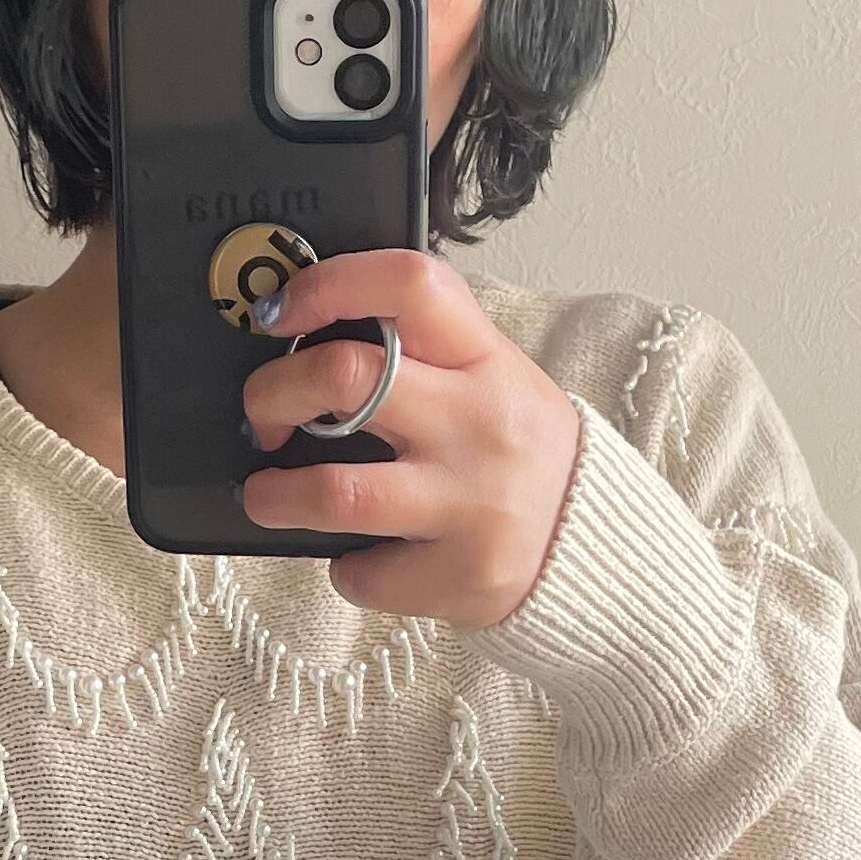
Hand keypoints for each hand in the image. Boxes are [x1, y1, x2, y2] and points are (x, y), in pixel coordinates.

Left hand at [237, 250, 586, 623]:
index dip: (328, 286)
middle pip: (345, 378)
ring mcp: (470, 503)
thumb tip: (311, 337)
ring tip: (267, 495)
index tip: (279, 312)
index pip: (409, 286)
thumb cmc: (522, 454)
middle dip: (273, 394)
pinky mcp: (460, 573)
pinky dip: (347, 568)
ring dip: (275, 495)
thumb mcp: (496, 379)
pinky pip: (363, 571)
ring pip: (335, 491)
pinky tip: (362, 556)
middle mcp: (479, 423)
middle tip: (263, 417)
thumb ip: (422, 355)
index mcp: (486, 360)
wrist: (597, 549)